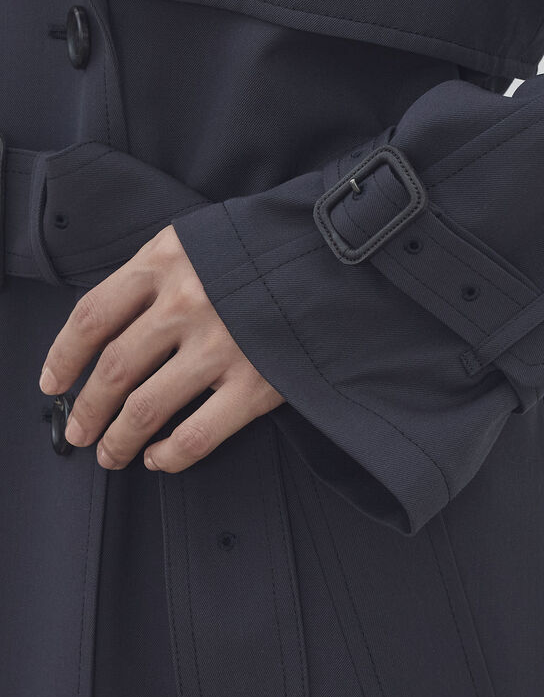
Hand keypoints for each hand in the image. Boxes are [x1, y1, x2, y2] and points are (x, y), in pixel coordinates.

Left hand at [39, 225, 283, 471]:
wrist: (337, 256)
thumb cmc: (268, 248)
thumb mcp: (203, 238)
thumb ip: (159, 271)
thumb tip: (115, 326)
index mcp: (166, 262)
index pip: (93, 316)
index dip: (62, 357)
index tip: (53, 383)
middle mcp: (186, 303)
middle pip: (113, 369)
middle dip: (87, 410)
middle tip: (78, 430)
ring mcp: (221, 346)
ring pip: (145, 408)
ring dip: (118, 440)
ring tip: (111, 453)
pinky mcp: (256, 382)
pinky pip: (196, 436)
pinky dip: (168, 456)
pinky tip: (158, 458)